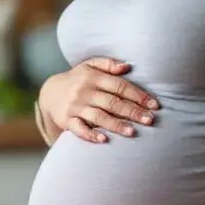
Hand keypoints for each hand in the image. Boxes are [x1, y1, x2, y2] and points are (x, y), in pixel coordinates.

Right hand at [38, 57, 159, 142]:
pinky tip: (104, 139)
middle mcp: (84, 91)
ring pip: (98, 116)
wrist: (50, 93)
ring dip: (116, 125)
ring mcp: (75, 106)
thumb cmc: (77, 79)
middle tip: (150, 120)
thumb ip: (108, 64)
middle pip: (112, 102)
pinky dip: (90, 134)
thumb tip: (127, 66)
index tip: (154, 105)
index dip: (138, 95)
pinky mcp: (67, 120)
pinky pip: (79, 128)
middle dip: (132, 111)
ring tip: (133, 132)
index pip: (119, 86)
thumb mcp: (89, 66)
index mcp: (93, 77)